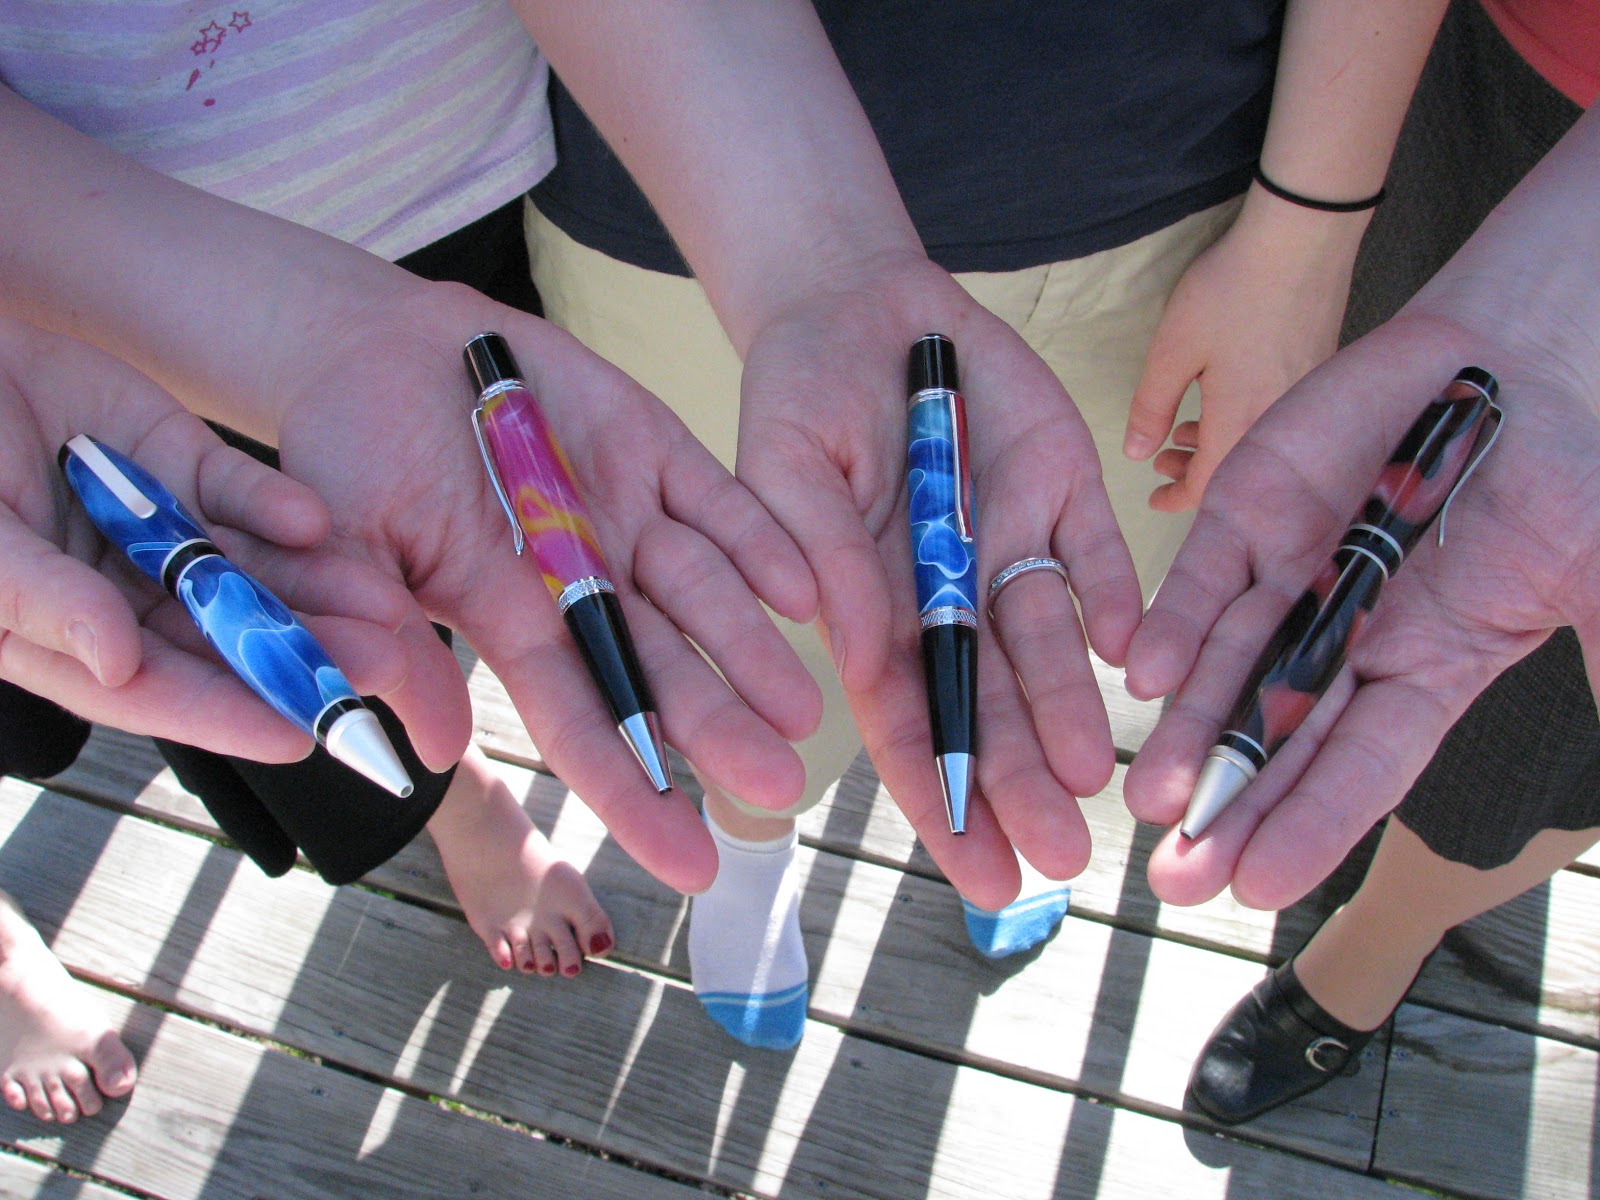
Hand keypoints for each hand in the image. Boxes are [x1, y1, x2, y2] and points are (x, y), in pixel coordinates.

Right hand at [0, 320, 415, 756]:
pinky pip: (239, 495)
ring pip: (253, 572)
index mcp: (68, 641)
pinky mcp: (180, 465)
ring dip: (320, 588)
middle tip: (383, 665)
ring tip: (387, 603)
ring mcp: (157, 531)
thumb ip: (39, 602)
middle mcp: (126, 596)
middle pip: (227, 639)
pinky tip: (314, 520)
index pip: (159, 692)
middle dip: (306, 654)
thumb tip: (119, 664)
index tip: (302, 737)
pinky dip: (275, 507)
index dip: (230, 716)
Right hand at [266, 279, 821, 893]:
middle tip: (779, 790)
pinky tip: (804, 591)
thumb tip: (435, 750)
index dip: (632, 792)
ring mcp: (622, 516)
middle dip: (716, 730)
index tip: (690, 863)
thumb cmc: (344, 455)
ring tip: (805, 708)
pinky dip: (760, 541)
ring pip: (703, 595)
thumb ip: (388, 641)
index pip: (580, 722)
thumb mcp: (344, 549)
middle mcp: (581, 583)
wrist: (379, 349)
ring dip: (751, 649)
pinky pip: (719, 501)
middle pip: (660, 671)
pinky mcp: (652, 449)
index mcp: (510, 622)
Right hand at [736, 252, 1143, 907]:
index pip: (907, 721)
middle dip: (1018, 783)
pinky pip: (1093, 552)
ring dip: (1069, 710)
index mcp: (871, 609)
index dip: (939, 800)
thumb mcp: (785, 471)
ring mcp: (1009, 543)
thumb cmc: (797, 395)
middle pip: (987, 704)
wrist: (857, 303)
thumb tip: (864, 650)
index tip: (975, 877)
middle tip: (1057, 862)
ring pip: (1046, 645)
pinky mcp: (1064, 487)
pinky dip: (1113, 598)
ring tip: (1097, 783)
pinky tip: (1137, 657)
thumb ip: (823, 555)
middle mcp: (948, 595)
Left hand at [1121, 311, 1599, 907]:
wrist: (1528, 351)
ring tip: (1151, 798)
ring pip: (1229, 666)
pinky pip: (1208, 575)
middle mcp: (1347, 635)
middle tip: (1175, 880)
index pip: (1361, 766)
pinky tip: (1141, 675)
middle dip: (1230, 806)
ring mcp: (1294, 572)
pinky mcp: (1251, 509)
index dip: (1313, 826)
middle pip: (1279, 736)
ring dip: (1190, 729)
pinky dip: (1177, 622)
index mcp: (1427, 667)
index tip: (1260, 890)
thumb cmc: (1583, 471)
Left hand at [1123, 199, 1361, 511]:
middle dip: (1194, 473)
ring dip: (1218, 444)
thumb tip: (1136, 453)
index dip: (1177, 500)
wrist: (1302, 238)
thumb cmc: (1231, 293)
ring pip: (1257, 441)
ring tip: (1186, 428)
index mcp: (1240, 425)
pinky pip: (1278, 416)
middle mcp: (1280, 422)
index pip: (1209, 488)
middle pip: (1236, 470)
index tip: (1154, 499)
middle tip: (1163, 460)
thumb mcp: (1172, 351)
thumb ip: (1151, 407)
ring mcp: (1305, 396)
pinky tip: (1226, 396)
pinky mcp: (1320, 368)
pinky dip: (1245, 420)